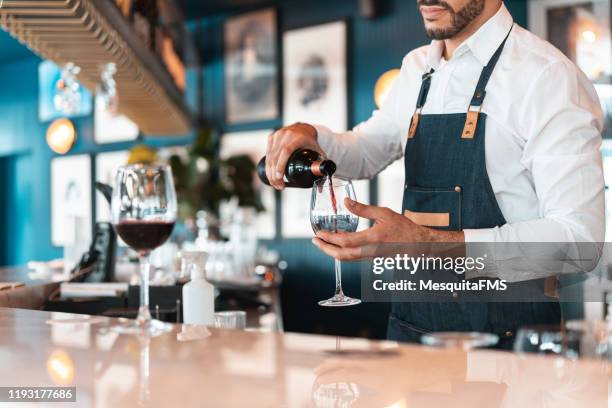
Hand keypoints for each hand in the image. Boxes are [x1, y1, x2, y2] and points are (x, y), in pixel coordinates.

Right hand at [265, 122, 323, 189]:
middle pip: (276, 157)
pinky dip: (268, 165)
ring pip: (269, 156)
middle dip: (274, 174)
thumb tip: (322, 179)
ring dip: (270, 172)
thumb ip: (321, 163)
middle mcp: (286, 135)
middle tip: (279, 186)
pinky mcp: (271, 137)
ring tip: (275, 183)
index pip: (286, 151)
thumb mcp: (317, 150)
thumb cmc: (310, 141)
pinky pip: (267, 153)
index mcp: (297, 138)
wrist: (303, 128)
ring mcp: (277, 135)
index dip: (281, 165)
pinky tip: (270, 175)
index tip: (280, 177)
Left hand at [312, 198, 463, 260]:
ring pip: (346, 259)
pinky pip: (352, 259)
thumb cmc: (404, 228)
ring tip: (322, 243)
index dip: (329, 238)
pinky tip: (337, 246)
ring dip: (331, 252)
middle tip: (315, 241)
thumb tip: (346, 202)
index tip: (319, 233)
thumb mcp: (384, 213)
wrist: (418, 245)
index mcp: (373, 239)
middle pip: (342, 255)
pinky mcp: (371, 259)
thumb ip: (363, 209)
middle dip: (325, 249)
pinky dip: (341, 254)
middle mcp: (370, 251)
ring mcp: (370, 257)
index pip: (345, 241)